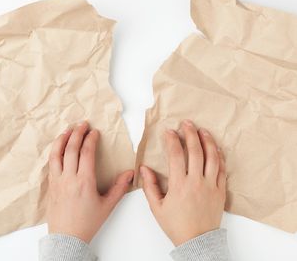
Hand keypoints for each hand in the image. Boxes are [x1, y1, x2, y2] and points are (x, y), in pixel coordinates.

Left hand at [47, 121, 133, 242]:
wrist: (66, 239)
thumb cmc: (87, 223)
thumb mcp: (107, 206)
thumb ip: (119, 188)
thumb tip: (130, 173)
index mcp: (84, 182)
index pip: (86, 153)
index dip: (90, 139)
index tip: (94, 132)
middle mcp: (69, 178)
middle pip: (71, 149)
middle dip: (77, 133)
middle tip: (82, 124)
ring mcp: (57, 181)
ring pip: (56, 154)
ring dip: (62, 139)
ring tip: (67, 130)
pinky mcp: (50, 186)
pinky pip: (50, 164)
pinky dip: (54, 152)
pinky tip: (58, 147)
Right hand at [140, 119, 226, 245]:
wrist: (198, 243)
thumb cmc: (176, 225)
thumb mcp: (157, 208)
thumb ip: (150, 186)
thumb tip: (144, 168)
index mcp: (179, 185)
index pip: (176, 155)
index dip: (172, 140)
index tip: (169, 131)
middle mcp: (196, 182)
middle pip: (195, 151)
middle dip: (190, 133)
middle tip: (187, 123)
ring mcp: (211, 186)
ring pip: (212, 157)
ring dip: (207, 141)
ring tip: (203, 130)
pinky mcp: (221, 191)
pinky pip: (223, 170)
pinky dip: (219, 156)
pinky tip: (216, 148)